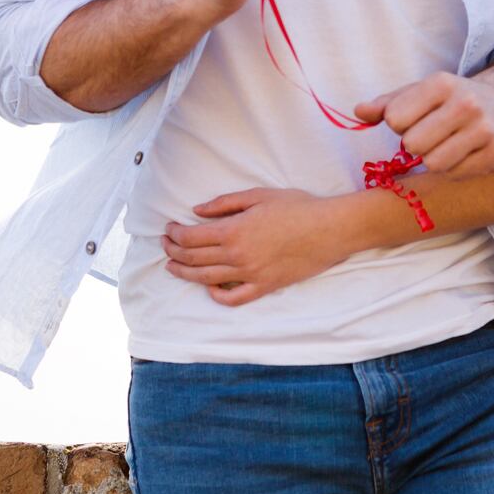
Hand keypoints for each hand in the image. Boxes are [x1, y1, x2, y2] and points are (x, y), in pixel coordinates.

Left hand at [162, 189, 359, 305]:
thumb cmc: (297, 207)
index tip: (168, 229)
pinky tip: (209, 288)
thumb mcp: (258, 196)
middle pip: (194, 259)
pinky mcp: (265, 286)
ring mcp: (250, 274)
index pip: (191, 238)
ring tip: (173, 267)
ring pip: (207, 279)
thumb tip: (197, 211)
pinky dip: (217, 296)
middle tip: (165, 246)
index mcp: (234, 230)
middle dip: (174, 252)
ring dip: (185, 273)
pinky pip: (234, 298)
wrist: (329, 229)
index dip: (174, 234)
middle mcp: (237, 256)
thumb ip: (225, 204)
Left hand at [354, 72, 493, 175]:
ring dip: (433, 158)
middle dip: (414, 144)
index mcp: (442, 83)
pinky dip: (453, 168)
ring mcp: (485, 129)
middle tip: (429, 135)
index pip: (395, 118)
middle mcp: (467, 103)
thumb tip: (358, 113)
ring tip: (445, 144)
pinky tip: (463, 152)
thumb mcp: (419, 92)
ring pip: (433, 164)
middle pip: (413, 144)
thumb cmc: (450, 99)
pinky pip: (455, 174)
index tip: (414, 118)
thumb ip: (386, 103)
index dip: (398, 124)